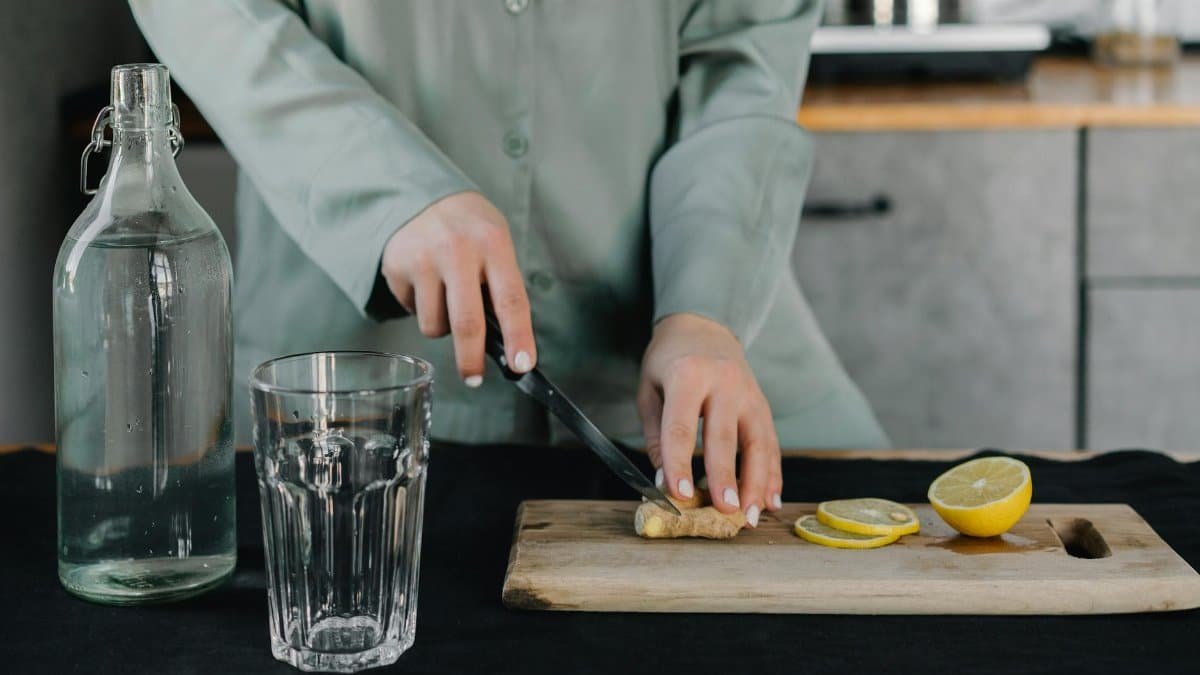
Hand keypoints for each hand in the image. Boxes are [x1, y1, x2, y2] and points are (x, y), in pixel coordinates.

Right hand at [380, 191, 535, 384]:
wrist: (420, 195)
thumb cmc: (469, 228)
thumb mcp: (495, 243)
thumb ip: (501, 285)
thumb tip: (507, 343)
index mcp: (493, 243)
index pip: (511, 300)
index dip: (518, 337)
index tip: (522, 365)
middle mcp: (457, 250)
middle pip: (466, 322)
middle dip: (471, 360)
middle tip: (474, 378)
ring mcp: (423, 259)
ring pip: (434, 325)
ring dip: (442, 326)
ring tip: (445, 298)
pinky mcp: (396, 267)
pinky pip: (411, 311)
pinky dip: (420, 308)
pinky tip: (424, 283)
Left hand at [637, 313, 780, 526]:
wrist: (702, 326)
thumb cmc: (668, 361)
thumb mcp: (649, 390)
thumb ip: (657, 435)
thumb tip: (664, 480)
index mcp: (687, 376)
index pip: (682, 427)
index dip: (680, 463)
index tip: (680, 495)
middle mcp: (723, 382)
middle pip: (725, 437)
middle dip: (726, 478)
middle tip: (725, 512)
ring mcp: (749, 393)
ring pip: (758, 443)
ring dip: (757, 483)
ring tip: (752, 516)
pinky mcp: (763, 404)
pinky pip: (771, 443)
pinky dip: (772, 474)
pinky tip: (770, 500)